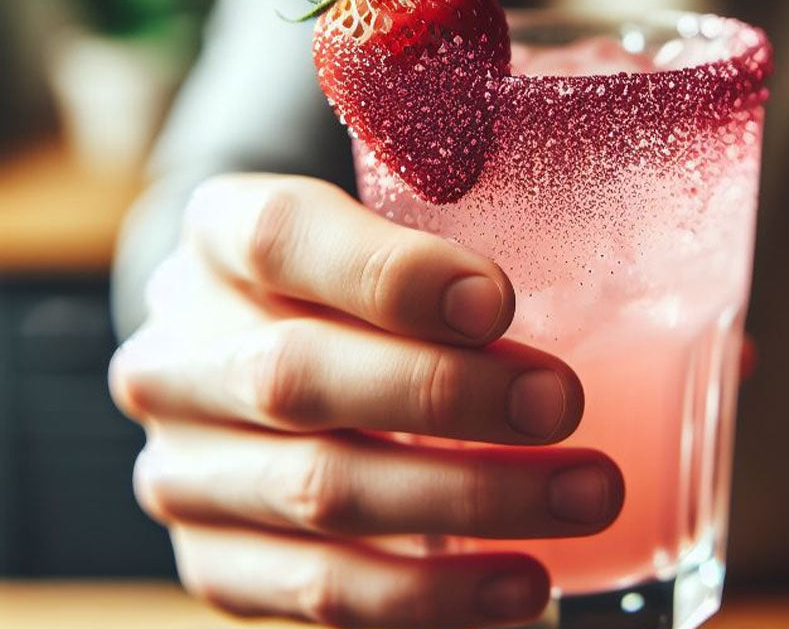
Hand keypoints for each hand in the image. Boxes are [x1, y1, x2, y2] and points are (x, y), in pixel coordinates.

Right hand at [109, 174, 623, 627]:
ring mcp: (186, 466)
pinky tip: (523, 583)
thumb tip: (580, 257)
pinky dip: (430, 597)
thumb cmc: (343, 278)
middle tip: (562, 404)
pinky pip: (320, 591)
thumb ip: (437, 224)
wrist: (245, 355)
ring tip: (583, 495)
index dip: (392, 274)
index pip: (283, 236)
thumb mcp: (367, 222)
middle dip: (443, 395)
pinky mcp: (215, 558)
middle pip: (297, 374)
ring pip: (320, 493)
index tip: (499, 301)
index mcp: (219, 238)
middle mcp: (180, 352)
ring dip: (465, 502)